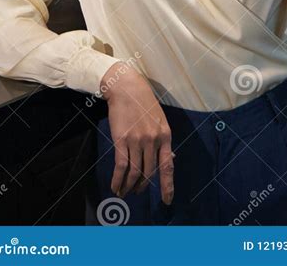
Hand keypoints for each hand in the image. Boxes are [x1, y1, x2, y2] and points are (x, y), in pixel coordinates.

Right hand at [100, 62, 173, 204]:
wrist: (126, 88)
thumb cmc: (144, 102)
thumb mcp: (160, 120)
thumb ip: (163, 140)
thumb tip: (171, 159)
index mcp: (165, 135)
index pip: (168, 166)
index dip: (167, 185)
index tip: (167, 200)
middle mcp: (153, 140)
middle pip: (148, 172)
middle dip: (142, 186)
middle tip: (136, 192)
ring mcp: (137, 141)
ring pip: (134, 172)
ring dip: (128, 186)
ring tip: (124, 192)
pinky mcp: (121, 140)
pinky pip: (121, 166)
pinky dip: (118, 180)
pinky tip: (115, 187)